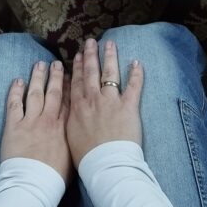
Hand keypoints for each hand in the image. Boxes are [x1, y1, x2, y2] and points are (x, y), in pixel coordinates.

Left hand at [0, 60, 72, 185]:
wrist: (34, 184)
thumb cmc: (55, 178)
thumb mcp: (73, 157)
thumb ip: (74, 142)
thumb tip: (79, 136)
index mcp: (65, 128)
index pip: (68, 101)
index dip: (70, 86)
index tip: (71, 74)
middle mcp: (49, 120)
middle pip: (54, 92)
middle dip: (56, 76)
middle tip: (57, 63)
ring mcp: (31, 121)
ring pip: (35, 93)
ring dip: (38, 77)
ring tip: (39, 64)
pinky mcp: (14, 126)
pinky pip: (15, 104)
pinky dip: (16, 91)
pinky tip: (18, 80)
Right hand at [67, 38, 143, 167]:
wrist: (105, 164)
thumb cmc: (87, 158)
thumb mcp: (70, 137)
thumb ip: (70, 121)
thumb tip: (68, 113)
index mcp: (78, 108)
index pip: (76, 83)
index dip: (76, 68)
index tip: (76, 56)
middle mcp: (93, 100)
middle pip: (91, 73)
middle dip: (90, 56)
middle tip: (90, 42)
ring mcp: (111, 101)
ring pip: (110, 73)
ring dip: (109, 57)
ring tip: (110, 44)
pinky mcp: (128, 106)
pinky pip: (133, 86)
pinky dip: (136, 74)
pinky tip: (137, 62)